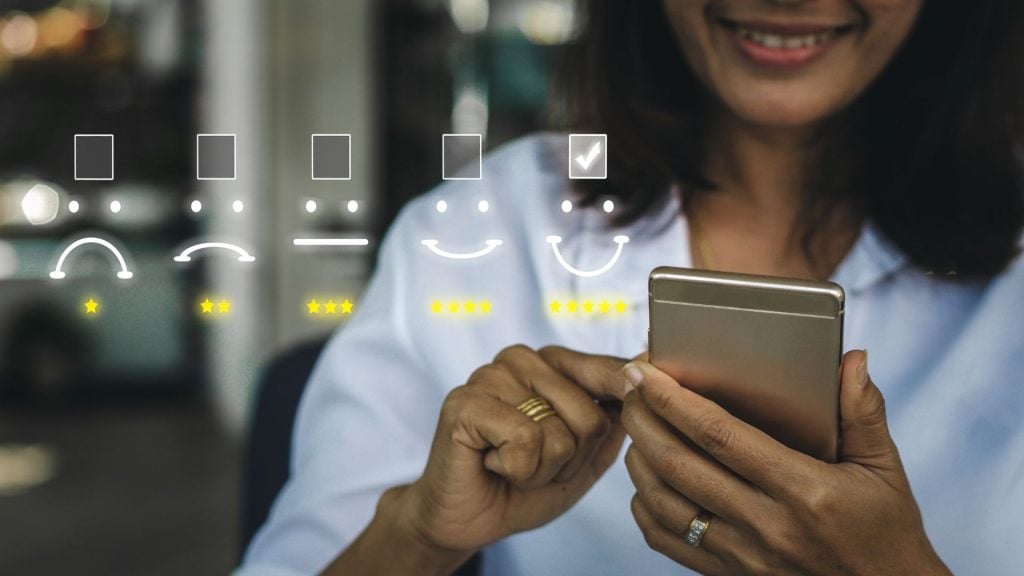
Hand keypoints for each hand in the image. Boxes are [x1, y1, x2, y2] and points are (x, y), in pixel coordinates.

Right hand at [396, 345, 627, 555]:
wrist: (468, 521)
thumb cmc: (524, 486)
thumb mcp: (587, 455)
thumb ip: (617, 415)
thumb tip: (647, 365)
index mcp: (553, 363)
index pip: (609, 372)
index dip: (619, 414)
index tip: (620, 423)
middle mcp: (523, 359)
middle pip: (591, 417)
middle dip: (570, 461)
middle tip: (534, 464)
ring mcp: (491, 375)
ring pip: (559, 433)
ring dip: (541, 469)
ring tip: (511, 464)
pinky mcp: (465, 401)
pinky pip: (525, 441)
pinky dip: (517, 470)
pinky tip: (491, 464)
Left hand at [621, 351, 950, 574]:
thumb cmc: (885, 532)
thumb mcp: (884, 470)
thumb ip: (864, 411)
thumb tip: (852, 359)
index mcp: (803, 491)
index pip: (719, 435)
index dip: (674, 399)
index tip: (646, 371)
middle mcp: (765, 525)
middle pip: (677, 463)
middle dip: (642, 418)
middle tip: (629, 386)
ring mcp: (741, 556)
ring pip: (662, 501)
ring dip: (637, 458)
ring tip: (635, 424)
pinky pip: (666, 540)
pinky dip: (644, 505)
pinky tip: (646, 478)